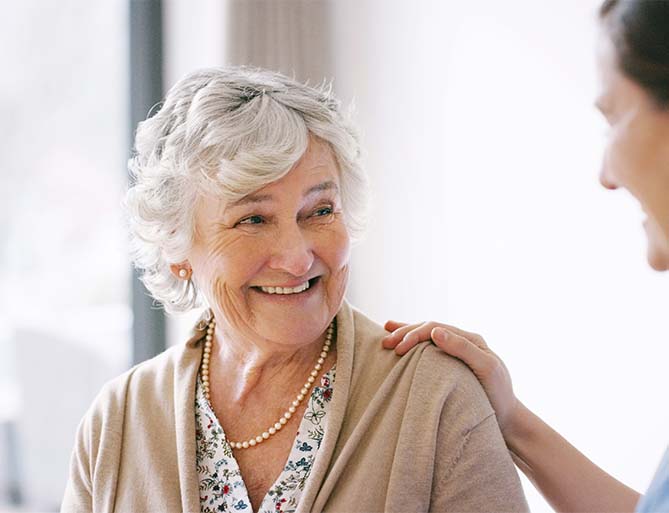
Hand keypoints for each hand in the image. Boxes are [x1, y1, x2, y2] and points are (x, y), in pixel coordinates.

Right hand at [382, 320, 519, 433]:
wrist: (508, 420)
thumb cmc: (498, 395)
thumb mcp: (486, 369)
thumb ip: (462, 348)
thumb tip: (435, 331)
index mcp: (471, 339)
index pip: (435, 328)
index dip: (414, 334)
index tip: (397, 348)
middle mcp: (463, 342)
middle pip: (428, 330)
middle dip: (405, 333)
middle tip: (385, 342)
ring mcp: (456, 354)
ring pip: (426, 338)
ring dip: (405, 336)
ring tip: (385, 336)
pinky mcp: (451, 367)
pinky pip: (429, 351)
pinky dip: (413, 346)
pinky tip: (400, 346)